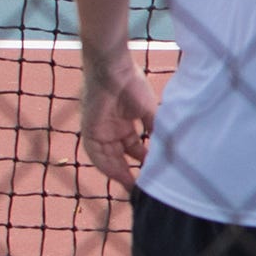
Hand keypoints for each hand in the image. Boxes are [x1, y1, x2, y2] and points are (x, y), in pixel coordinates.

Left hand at [75, 50, 157, 188]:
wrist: (114, 70)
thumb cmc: (131, 85)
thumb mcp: (148, 112)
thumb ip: (154, 129)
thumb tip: (166, 146)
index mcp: (124, 122)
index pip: (132, 147)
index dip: (140, 161)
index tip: (151, 172)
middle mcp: (111, 129)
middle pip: (120, 156)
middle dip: (130, 171)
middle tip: (142, 185)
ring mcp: (99, 130)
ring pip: (108, 158)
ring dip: (119, 172)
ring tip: (133, 185)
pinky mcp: (89, 130)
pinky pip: (97, 154)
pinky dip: (108, 166)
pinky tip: (121, 175)